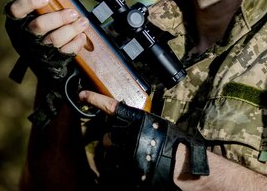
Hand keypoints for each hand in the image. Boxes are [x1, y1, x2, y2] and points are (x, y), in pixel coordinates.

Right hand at [4, 0, 89, 80]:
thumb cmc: (40, 32)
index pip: (15, 10)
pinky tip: (81, 35)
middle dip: (59, 18)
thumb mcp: (34, 18)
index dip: (29, 3)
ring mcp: (37, 51)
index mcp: (17, 24)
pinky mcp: (51, 61)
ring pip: (55, 39)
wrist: (43, 60)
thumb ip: (42, 9)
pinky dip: (76, 43)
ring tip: (82, 22)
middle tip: (72, 13)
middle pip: (39, 25)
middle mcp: (25, 37)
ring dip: (72, 29)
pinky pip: (65, 51)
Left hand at [79, 91, 208, 190]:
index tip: (83, 95)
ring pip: (110, 151)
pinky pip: (113, 168)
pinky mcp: (125, 171)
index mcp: (138, 120)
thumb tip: (128, 120)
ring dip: (117, 153)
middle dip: (114, 140)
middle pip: (108, 136)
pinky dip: (119, 168)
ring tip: (132, 156)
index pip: (111, 106)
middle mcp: (129, 135)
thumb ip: (140, 122)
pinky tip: (130, 167)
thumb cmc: (175, 144)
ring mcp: (126, 153)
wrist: (184, 167)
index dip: (95, 99)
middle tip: (126, 143)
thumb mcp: (158, 125)